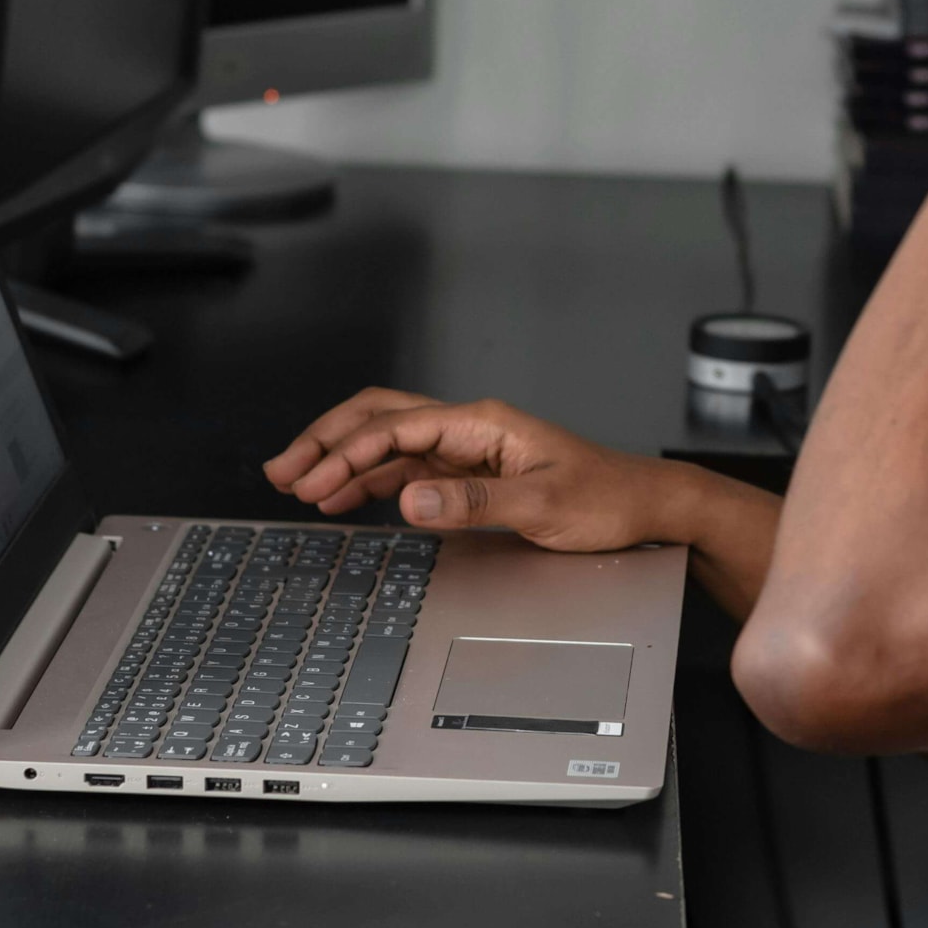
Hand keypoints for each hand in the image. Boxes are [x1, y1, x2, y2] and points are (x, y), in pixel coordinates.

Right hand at [262, 389, 687, 552]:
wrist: (645, 506)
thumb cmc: (606, 499)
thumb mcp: (542, 508)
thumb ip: (473, 504)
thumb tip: (410, 500)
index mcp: (482, 423)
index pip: (395, 427)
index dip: (346, 452)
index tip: (312, 481)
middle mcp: (470, 428)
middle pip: (380, 419)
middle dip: (326, 441)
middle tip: (282, 472)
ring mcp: (468, 449)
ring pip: (388, 443)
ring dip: (341, 461)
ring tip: (298, 486)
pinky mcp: (472, 473)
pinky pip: (408, 468)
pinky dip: (370, 481)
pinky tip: (346, 499)